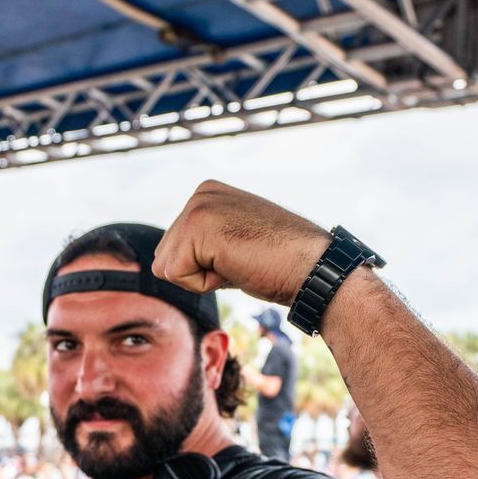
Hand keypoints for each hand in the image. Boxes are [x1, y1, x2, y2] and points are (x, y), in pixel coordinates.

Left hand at [152, 180, 332, 304]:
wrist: (313, 268)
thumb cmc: (282, 264)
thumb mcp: (235, 244)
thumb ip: (205, 244)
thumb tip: (169, 265)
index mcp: (208, 194)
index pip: (175, 249)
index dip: (205, 267)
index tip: (242, 256)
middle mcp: (200, 194)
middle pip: (164, 257)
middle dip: (199, 272)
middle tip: (241, 262)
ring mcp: (198, 207)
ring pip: (167, 268)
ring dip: (202, 278)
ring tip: (239, 263)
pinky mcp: (197, 226)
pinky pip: (176, 276)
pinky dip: (205, 284)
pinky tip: (236, 266)